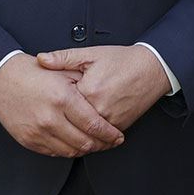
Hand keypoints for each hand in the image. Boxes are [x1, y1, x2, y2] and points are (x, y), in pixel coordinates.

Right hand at [0, 54, 122, 156]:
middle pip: (84, 142)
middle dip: (102, 145)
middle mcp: (50, 118)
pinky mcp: (28, 140)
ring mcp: (38, 132)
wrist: (2, 78)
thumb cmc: (33, 72)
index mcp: (63, 98)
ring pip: (70, 151)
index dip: (110, 134)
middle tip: (110, 142)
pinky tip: (75, 143)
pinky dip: (68, 150)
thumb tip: (105, 99)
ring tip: (95, 144)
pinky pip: (54, 152)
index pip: (94, 125)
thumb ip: (85, 85)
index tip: (118, 136)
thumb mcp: (64, 71)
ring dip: (86, 150)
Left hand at [37, 45, 170, 131]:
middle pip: (71, 124)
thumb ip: (64, 58)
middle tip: (46, 123)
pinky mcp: (120, 127)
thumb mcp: (91, 54)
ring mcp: (111, 120)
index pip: (61, 105)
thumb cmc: (123, 60)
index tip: (42, 104)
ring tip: (62, 133)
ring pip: (86, 136)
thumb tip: (41, 59)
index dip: (50, 106)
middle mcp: (100, 109)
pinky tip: (82, 136)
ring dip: (73, 137)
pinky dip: (91, 140)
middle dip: (58, 125)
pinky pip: (101, 140)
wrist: (152, 69)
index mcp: (89, 90)